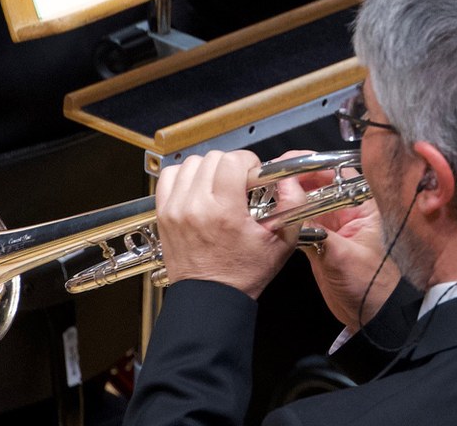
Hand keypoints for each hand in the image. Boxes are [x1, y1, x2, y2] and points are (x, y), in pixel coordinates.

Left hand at [154, 150, 294, 299]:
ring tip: (218, 186)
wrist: (211, 297)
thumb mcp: (283, 241)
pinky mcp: (164, 214)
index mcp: (225, 212)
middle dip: (230, 165)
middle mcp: (196, 207)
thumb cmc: (243, 273)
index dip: (248, 162)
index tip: (253, 175)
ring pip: (190, 164)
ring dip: (208, 169)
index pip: (233, 160)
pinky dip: (184, 176)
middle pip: (212, 158)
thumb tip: (289, 179)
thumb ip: (292, 203)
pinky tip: (197, 188)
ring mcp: (176, 210)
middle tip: (239, 183)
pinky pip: (169, 177)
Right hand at [270, 155, 400, 330]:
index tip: (287, 164)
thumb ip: (316, 229)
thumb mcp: (344, 255)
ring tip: (262, 194)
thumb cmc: (372, 285)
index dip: (311, 164)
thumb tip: (291, 202)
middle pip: (315, 185)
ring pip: (303, 203)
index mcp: (363, 206)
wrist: (371, 315)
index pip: (336, 173)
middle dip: (292, 180)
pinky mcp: (318, 242)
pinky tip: (267, 218)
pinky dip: (283, 221)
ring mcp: (331, 226)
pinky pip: (297, 224)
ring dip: (284, 199)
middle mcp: (346, 211)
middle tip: (266, 178)